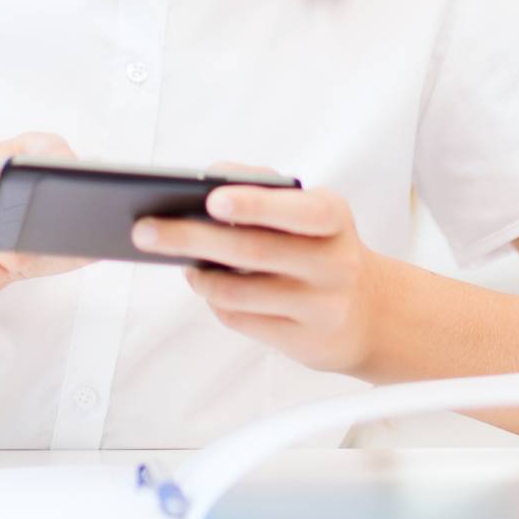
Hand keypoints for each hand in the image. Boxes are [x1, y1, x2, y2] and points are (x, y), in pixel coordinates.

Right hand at [0, 131, 96, 313]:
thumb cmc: (6, 252)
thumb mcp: (48, 246)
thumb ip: (77, 241)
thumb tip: (106, 242)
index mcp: (21, 153)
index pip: (53, 150)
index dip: (67, 173)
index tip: (76, 195)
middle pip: (22, 191)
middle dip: (31, 231)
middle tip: (30, 250)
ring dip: (8, 262)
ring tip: (1, 260)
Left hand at [131, 158, 386, 375]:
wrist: (372, 312)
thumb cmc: (323, 246)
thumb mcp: (310, 209)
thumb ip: (263, 186)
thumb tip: (211, 175)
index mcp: (333, 218)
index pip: (296, 210)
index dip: (254, 203)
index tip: (211, 198)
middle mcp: (332, 263)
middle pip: (253, 251)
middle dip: (192, 239)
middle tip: (145, 230)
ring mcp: (321, 307)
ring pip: (241, 293)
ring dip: (200, 277)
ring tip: (180, 263)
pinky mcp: (305, 343)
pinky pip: (243, 321)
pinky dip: (216, 302)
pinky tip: (206, 286)